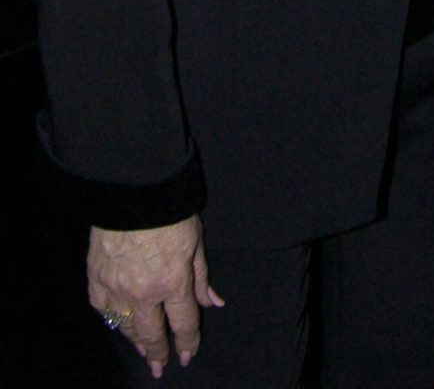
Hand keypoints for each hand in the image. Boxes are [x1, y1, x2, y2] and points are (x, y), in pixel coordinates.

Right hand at [88, 215, 223, 378]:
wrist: (131, 190)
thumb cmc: (168, 210)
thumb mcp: (195, 240)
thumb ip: (201, 276)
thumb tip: (213, 302)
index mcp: (173, 281)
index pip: (183, 323)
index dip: (187, 342)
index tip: (187, 354)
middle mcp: (145, 292)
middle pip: (152, 335)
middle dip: (159, 354)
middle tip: (160, 367)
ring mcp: (117, 289)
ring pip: (127, 328)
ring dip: (136, 342)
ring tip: (144, 350)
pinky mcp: (97, 280)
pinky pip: (104, 311)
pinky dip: (113, 319)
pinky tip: (120, 323)